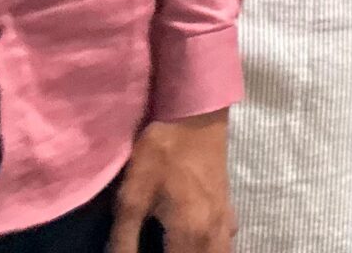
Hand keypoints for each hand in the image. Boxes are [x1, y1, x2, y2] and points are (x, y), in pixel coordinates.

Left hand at [109, 111, 230, 252]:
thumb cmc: (162, 152)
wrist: (195, 113)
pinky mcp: (228, 205)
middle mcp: (213, 232)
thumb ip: (124, 240)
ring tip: (181, 250)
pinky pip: (227, 240)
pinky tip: (201, 243)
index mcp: (190, 233)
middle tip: (164, 251)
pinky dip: (215, 248)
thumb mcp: (132, 196)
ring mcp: (225, 218)